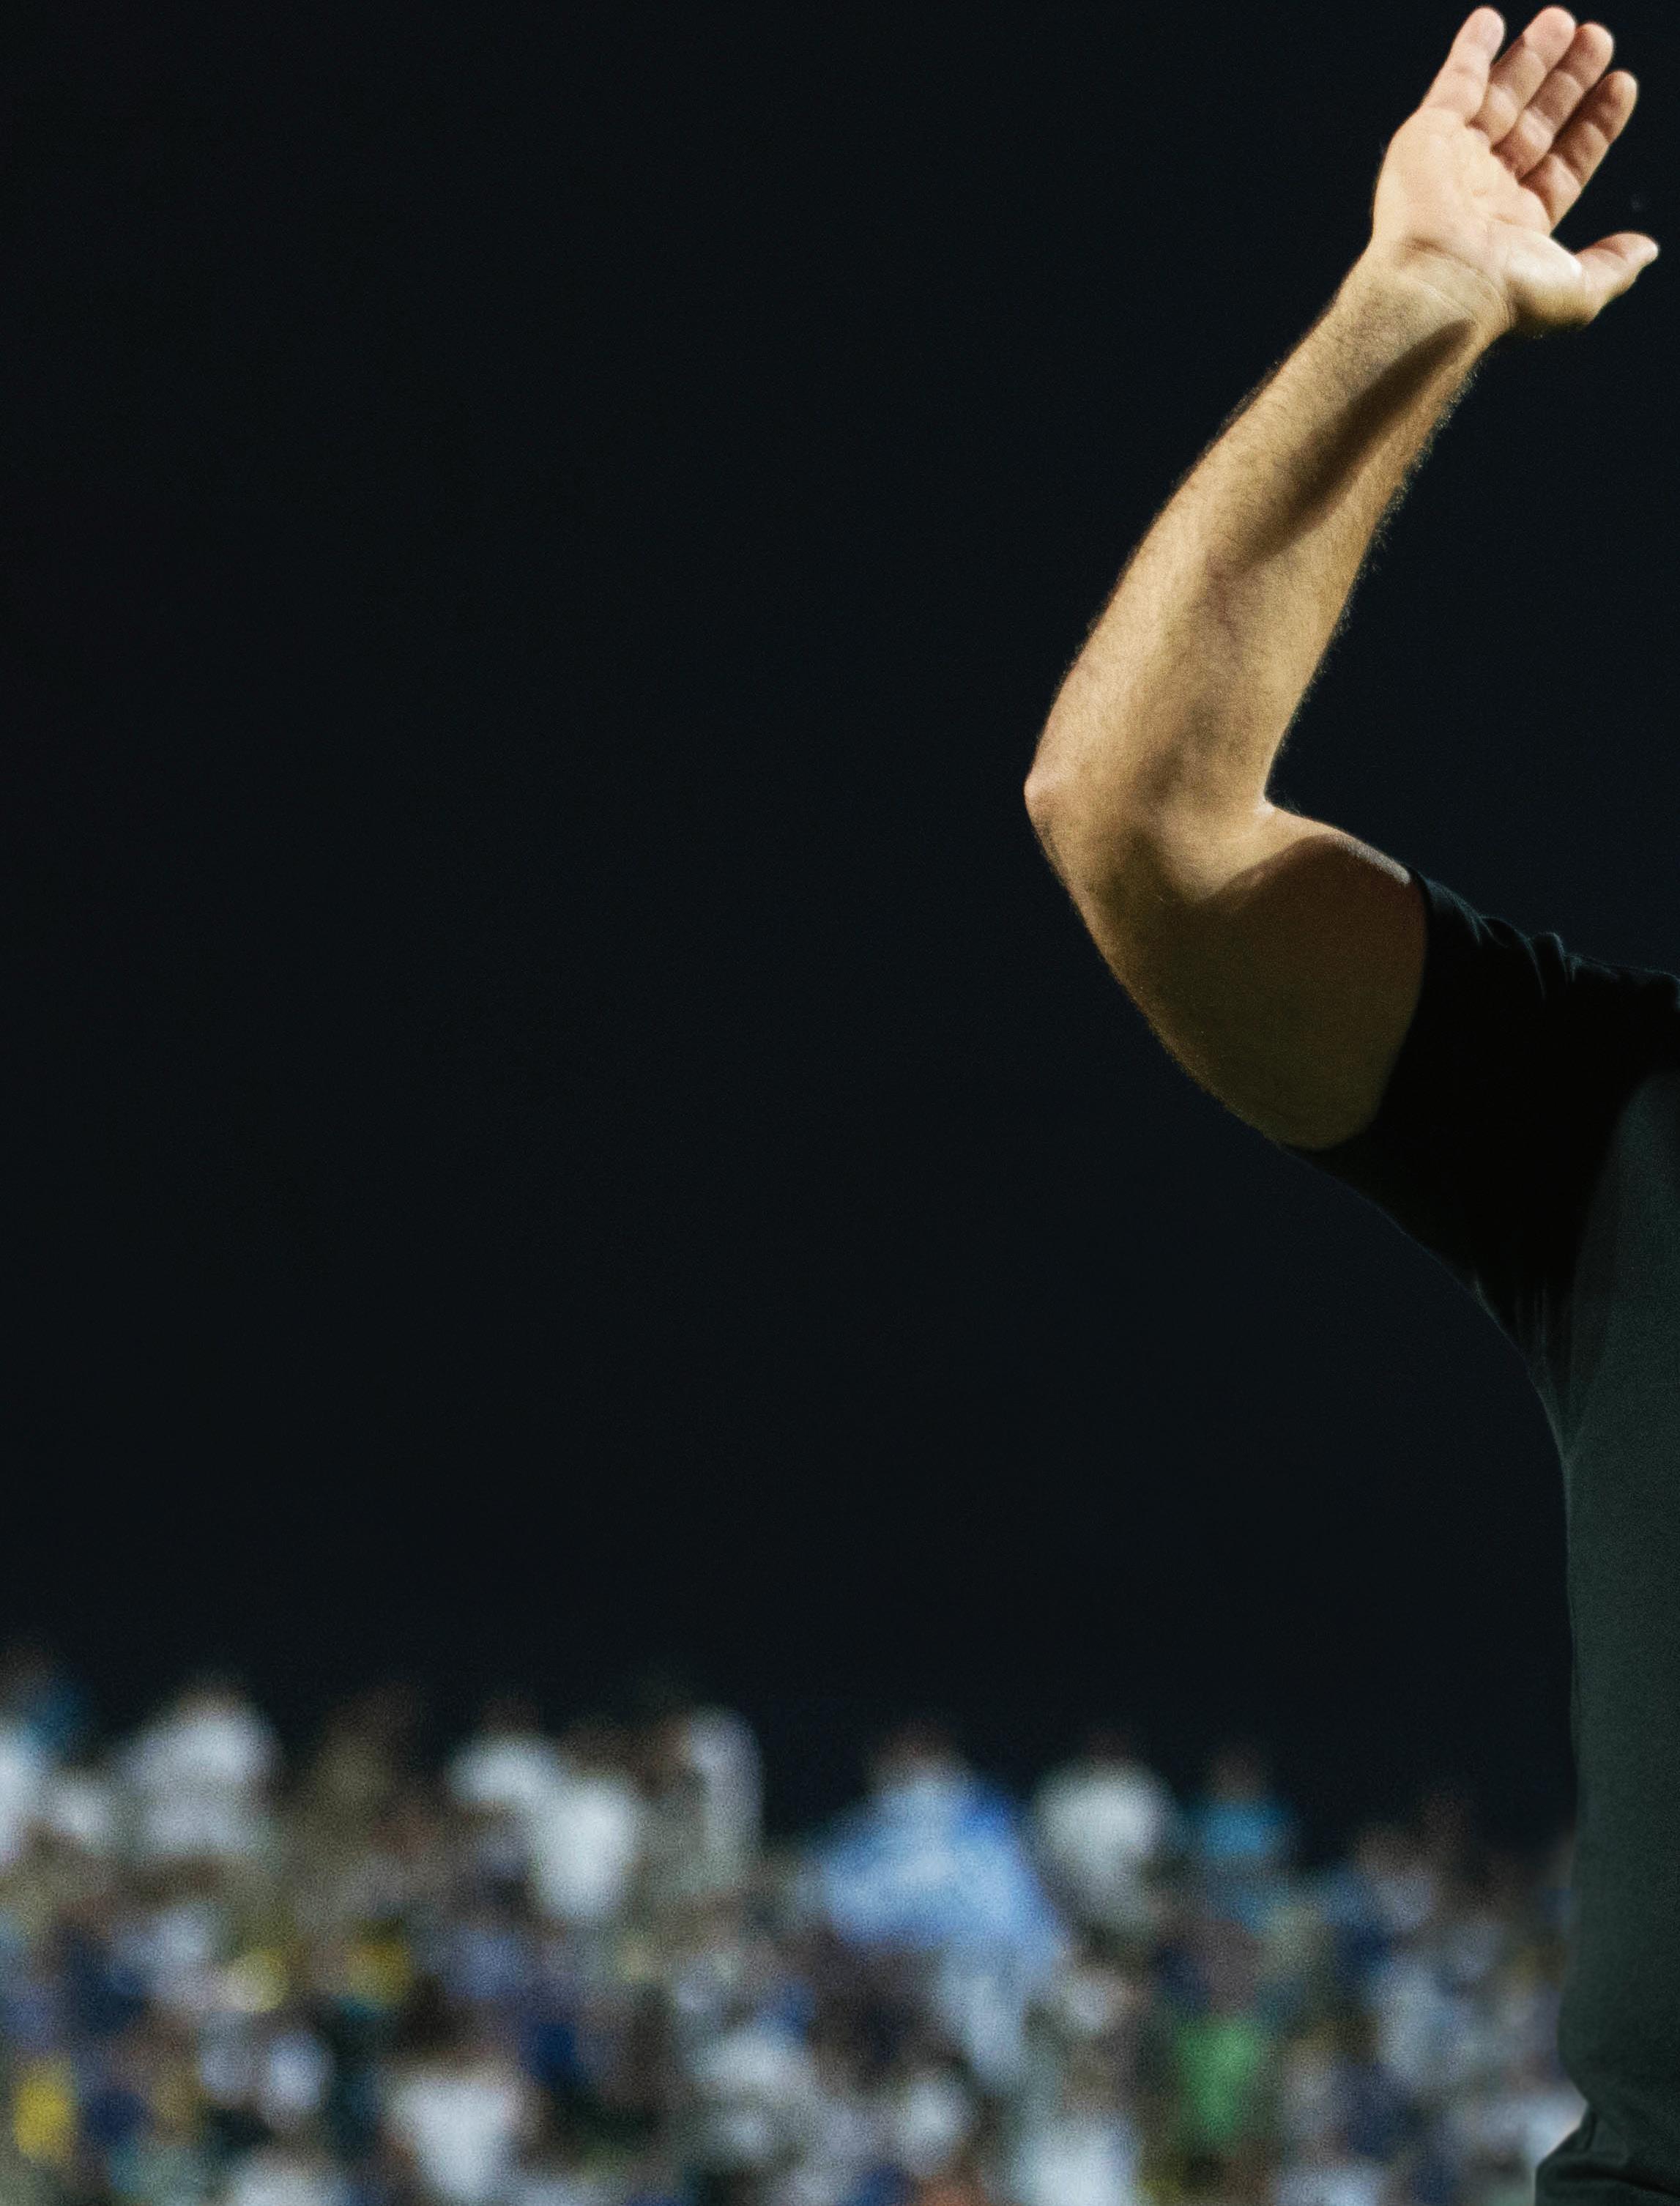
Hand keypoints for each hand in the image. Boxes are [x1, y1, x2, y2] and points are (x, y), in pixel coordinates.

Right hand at [1366, 8, 1656, 341]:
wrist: (1440, 286)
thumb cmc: (1505, 295)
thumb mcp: (1580, 290)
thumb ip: (1614, 266)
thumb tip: (1647, 250)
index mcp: (1519, 226)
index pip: (1567, 162)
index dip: (1596, 123)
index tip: (1622, 83)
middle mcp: (1486, 193)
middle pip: (1536, 123)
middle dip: (1568, 80)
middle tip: (1597, 38)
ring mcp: (1455, 163)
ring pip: (1499, 98)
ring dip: (1530, 57)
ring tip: (1563, 19)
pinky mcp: (1426, 138)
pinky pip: (1452, 85)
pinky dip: (1470, 52)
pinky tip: (1491, 21)